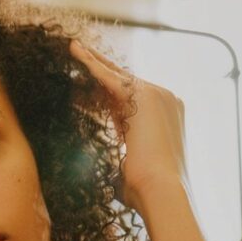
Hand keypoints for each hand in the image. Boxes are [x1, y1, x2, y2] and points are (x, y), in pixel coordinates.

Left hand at [69, 40, 186, 209]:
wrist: (163, 191)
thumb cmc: (148, 192)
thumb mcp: (134, 172)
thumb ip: (126, 164)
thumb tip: (115, 182)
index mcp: (167, 116)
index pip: (133, 98)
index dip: (108, 94)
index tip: (88, 91)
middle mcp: (166, 99)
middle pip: (126, 81)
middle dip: (101, 70)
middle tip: (80, 53)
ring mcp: (158, 95)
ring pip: (117, 75)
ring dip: (93, 62)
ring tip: (74, 48)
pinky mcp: (144, 96)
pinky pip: (110, 76)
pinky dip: (91, 64)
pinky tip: (76, 52)